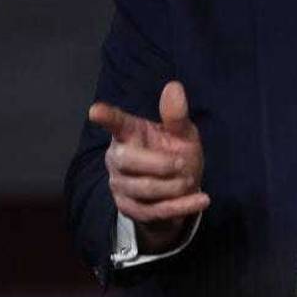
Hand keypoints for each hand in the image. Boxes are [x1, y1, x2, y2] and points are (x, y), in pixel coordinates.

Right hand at [89, 81, 208, 252]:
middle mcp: (118, 158)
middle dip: (159, 164)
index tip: (95, 110)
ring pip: (142, 188)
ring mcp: (120, 184)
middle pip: (126, 160)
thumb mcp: (183, 133)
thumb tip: (174, 86)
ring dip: (174, 186)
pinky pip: (154, 211)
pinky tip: (201, 200)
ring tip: (191, 179)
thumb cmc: (176, 153)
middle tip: (182, 163)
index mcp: (130, 134)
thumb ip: (176, 115)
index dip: (107, 117)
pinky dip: (182, 206)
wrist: (181, 190)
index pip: (117, 123)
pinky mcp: (129, 208)